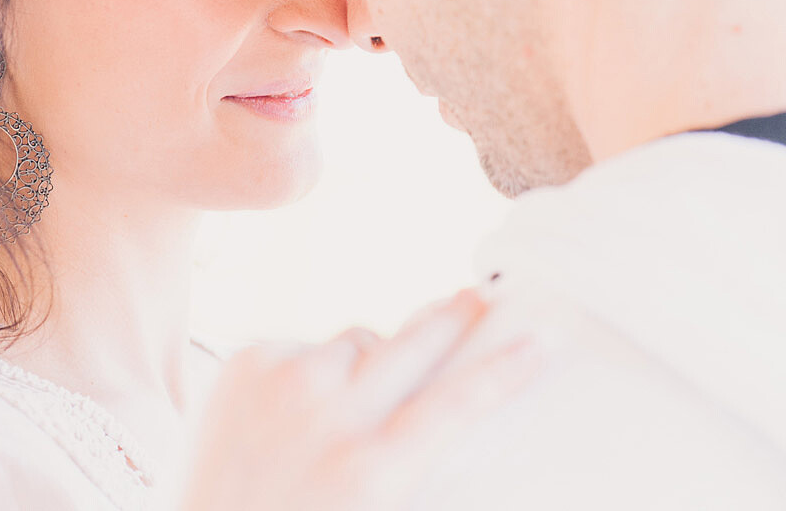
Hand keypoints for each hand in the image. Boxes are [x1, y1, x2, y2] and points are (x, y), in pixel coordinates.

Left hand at [178, 289, 539, 510]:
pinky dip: (312, 366)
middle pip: (415, 342)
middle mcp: (330, 418)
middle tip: (477, 296)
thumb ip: (411, 458)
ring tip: (345, 403)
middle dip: (453, 316)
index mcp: (373, 472)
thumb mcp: (374, 507)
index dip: (505, 369)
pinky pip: (305, 343)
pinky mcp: (245, 361)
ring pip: (357, 340)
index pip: (459, 403)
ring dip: (367, 359)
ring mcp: (282, 382)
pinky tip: (294, 405)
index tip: (540, 339)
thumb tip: (448, 399)